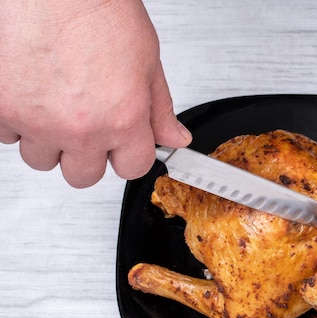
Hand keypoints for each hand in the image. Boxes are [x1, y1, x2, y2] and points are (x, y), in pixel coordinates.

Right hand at [0, 0, 191, 187]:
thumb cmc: (96, 9)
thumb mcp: (147, 59)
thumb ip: (160, 108)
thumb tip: (174, 137)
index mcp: (122, 119)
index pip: (132, 168)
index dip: (131, 154)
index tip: (126, 144)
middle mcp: (80, 128)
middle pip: (83, 176)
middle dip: (90, 156)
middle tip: (90, 126)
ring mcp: (37, 122)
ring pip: (43, 160)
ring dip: (51, 141)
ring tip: (59, 106)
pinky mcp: (2, 109)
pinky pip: (8, 138)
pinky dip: (19, 123)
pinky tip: (34, 96)